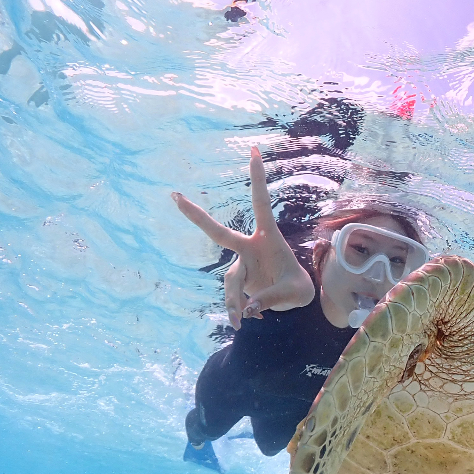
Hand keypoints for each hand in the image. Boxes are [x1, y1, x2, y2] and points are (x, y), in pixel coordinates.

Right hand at [172, 146, 314, 328]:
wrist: (293, 300)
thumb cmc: (298, 288)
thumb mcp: (295, 293)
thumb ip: (272, 298)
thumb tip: (247, 308)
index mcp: (268, 238)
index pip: (260, 203)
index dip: (257, 178)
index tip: (254, 150)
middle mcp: (249, 248)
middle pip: (218, 232)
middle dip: (196, 215)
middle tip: (174, 195)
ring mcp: (240, 265)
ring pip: (231, 283)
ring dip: (235, 302)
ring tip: (240, 321)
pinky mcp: (237, 282)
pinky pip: (232, 299)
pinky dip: (237, 312)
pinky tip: (242, 323)